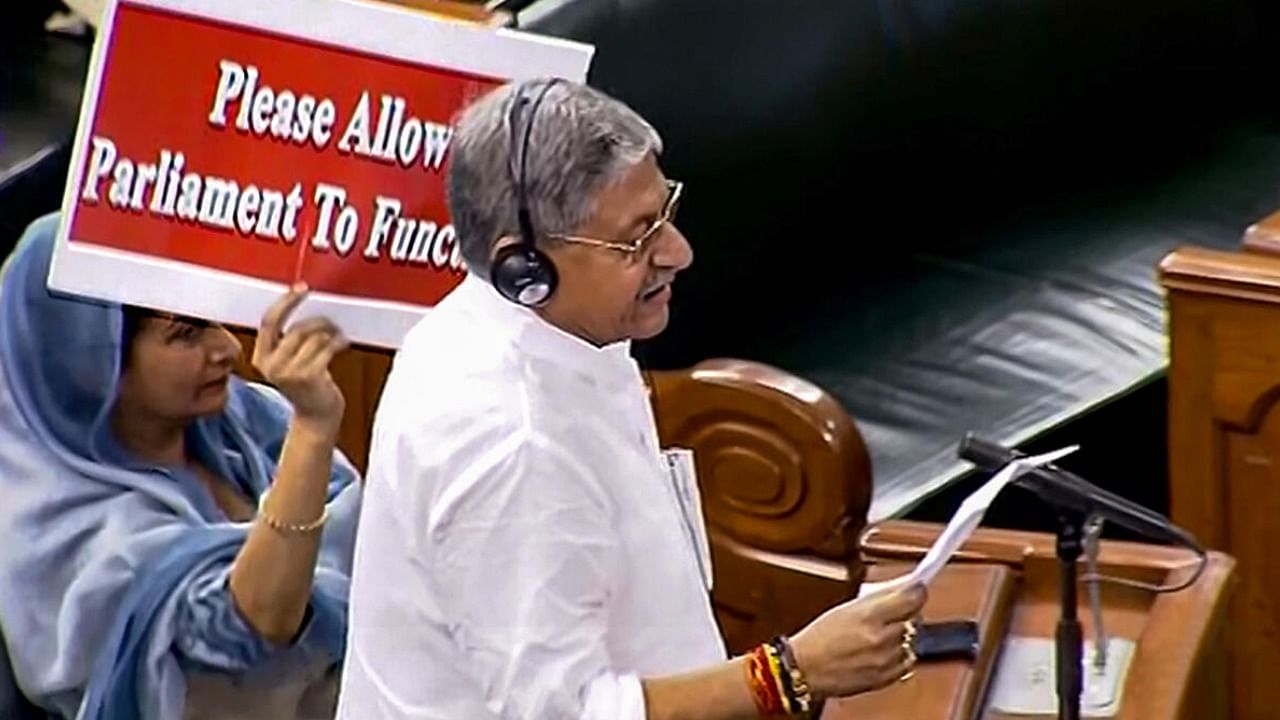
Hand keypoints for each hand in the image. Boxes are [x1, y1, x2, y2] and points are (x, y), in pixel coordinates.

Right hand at [252, 284, 348, 434]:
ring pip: (314, 338)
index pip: (268, 322)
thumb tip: (306, 306)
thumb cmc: (308, 385)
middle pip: (297, 328)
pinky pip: (326, 348)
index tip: (302, 288)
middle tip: (332, 323)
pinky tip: (342, 345)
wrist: (317, 417)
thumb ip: (290, 339)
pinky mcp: (308, 377)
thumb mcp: (290, 361)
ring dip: (331, 334)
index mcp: (261, 357)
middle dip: (319, 322)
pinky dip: (338, 343)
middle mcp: (270, 365)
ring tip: (338, 337)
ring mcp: (288, 372)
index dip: (285, 302)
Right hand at [788, 583, 926, 700]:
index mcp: (869, 616)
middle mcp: (881, 639)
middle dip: (907, 613)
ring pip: (913, 641)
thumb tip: (901, 588)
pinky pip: (907, 661)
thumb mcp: (846, 608)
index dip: (917, 591)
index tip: (917, 588)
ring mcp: (886, 660)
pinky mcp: (886, 678)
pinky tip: (882, 650)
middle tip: (894, 611)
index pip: (912, 598)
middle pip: (915, 619)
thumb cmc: (818, 639)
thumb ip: (877, 599)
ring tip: (882, 633)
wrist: (805, 669)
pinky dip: (899, 654)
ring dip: (903, 635)